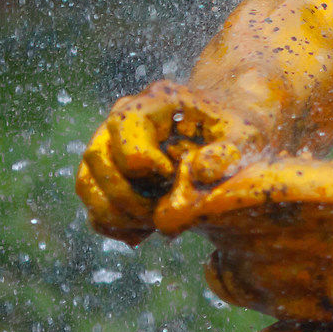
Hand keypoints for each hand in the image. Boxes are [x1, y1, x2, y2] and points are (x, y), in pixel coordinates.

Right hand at [75, 78, 280, 243]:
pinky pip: (92, 201)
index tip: (174, 176)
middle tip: (161, 214)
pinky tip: (144, 232)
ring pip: (86, 183)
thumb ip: (227, 154)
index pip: (122, 127)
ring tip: (152, 226)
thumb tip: (199, 172)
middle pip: (96, 157)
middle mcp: (124, 115)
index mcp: (157, 99)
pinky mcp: (108, 169)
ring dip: (115, 214)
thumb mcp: (245, 139)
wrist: (228, 133)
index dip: (144, 163)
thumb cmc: (238, 133)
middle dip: (126, 196)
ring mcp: (111, 142)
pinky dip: (112, 224)